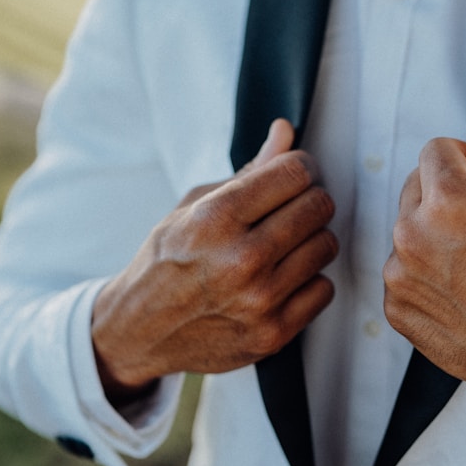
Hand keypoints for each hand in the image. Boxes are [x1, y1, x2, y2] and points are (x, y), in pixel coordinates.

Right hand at [92, 119, 337, 405]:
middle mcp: (240, 259)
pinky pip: (324, 289)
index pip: (295, 172)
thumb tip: (285, 132)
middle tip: (291, 210)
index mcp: (216, 218)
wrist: (139, 330)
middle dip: (310, 201)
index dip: (301, 167)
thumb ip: (248, 171)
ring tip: (283, 246)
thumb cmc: (166, 262)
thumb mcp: (193, 206)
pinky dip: (309, 282)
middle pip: (318, 207)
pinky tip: (283, 280)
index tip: (295, 175)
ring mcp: (259, 300)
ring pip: (326, 246)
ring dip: (311, 241)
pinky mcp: (273, 333)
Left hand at [383, 83, 465, 418]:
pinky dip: (423, 275)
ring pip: (406, 229)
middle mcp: (411, 237)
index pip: (436, 150)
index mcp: (446, 204)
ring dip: (432, 236)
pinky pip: (400, 270)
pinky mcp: (394, 308)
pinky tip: (459, 290)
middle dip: (445, 197)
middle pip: (415, 186)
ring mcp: (398, 276)